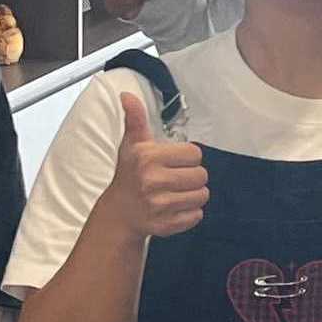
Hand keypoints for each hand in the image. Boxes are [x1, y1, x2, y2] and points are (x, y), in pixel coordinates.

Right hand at [104, 92, 208, 238]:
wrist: (119, 213)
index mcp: (148, 158)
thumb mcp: (132, 145)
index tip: (174, 162)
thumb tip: (127, 96)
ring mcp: (160, 206)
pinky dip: (190, 212)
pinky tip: (175, 207)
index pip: (195, 154)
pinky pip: (197, 215)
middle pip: (202, 175)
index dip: (188, 158)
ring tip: (176, 192)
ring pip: (202, 196)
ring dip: (193, 194)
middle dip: (192, 176)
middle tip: (176, 178)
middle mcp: (153, 181)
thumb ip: (135, 119)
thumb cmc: (130, 174)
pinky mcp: (166, 225)